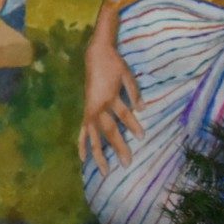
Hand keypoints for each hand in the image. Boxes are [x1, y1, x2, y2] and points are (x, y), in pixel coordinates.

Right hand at [77, 35, 144, 174]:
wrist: (95, 54)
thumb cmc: (114, 64)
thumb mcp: (128, 76)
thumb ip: (134, 93)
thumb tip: (142, 110)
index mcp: (108, 97)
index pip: (123, 115)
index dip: (133, 126)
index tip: (142, 137)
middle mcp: (97, 107)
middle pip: (108, 130)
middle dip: (118, 147)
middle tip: (127, 163)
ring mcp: (89, 110)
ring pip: (94, 135)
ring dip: (98, 152)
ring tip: (104, 170)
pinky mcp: (86, 111)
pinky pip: (83, 131)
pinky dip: (82, 144)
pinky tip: (83, 158)